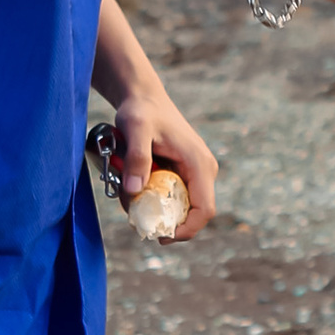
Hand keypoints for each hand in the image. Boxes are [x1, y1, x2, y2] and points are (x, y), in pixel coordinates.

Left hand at [105, 71, 219, 237]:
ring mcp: (195, 173)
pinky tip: (134, 190)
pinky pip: (173, 196)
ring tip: (130, 198)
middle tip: (138, 221)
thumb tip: (135, 191)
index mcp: (199, 164)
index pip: (205, 210)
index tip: (161, 236)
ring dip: (157, 210)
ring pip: (181, 206)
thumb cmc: (141, 110)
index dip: (187, 230)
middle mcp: (203, 171)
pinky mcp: (184, 173)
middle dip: (166, 222)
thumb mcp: (136, 128)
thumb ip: (137, 157)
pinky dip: (154, 199)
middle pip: (193, 213)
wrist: (143, 97)